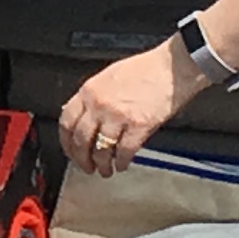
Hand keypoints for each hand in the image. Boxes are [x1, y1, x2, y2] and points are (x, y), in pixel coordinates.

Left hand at [59, 45, 192, 177]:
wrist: (172, 67)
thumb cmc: (145, 69)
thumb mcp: (108, 77)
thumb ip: (94, 97)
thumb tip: (85, 117)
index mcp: (89, 91)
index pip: (66, 122)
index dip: (66, 142)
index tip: (70, 151)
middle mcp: (99, 104)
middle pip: (81, 140)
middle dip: (81, 159)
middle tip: (86, 167)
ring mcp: (118, 116)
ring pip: (101, 149)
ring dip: (101, 164)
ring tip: (105, 170)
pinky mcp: (139, 125)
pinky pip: (124, 151)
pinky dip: (122, 162)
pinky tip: (122, 164)